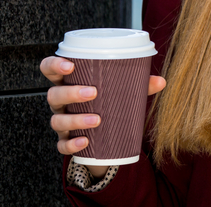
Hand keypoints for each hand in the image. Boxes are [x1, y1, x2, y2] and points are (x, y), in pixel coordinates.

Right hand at [40, 56, 165, 177]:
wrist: (105, 136)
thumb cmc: (108, 103)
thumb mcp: (121, 91)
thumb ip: (139, 85)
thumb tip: (161, 81)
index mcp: (70, 82)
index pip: (50, 69)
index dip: (54, 65)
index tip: (69, 65)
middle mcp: (61, 102)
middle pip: (53, 95)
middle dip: (70, 92)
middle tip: (93, 92)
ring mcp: (62, 122)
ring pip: (57, 120)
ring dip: (75, 119)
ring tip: (97, 119)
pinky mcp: (66, 141)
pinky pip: (61, 145)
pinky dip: (71, 144)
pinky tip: (84, 142)